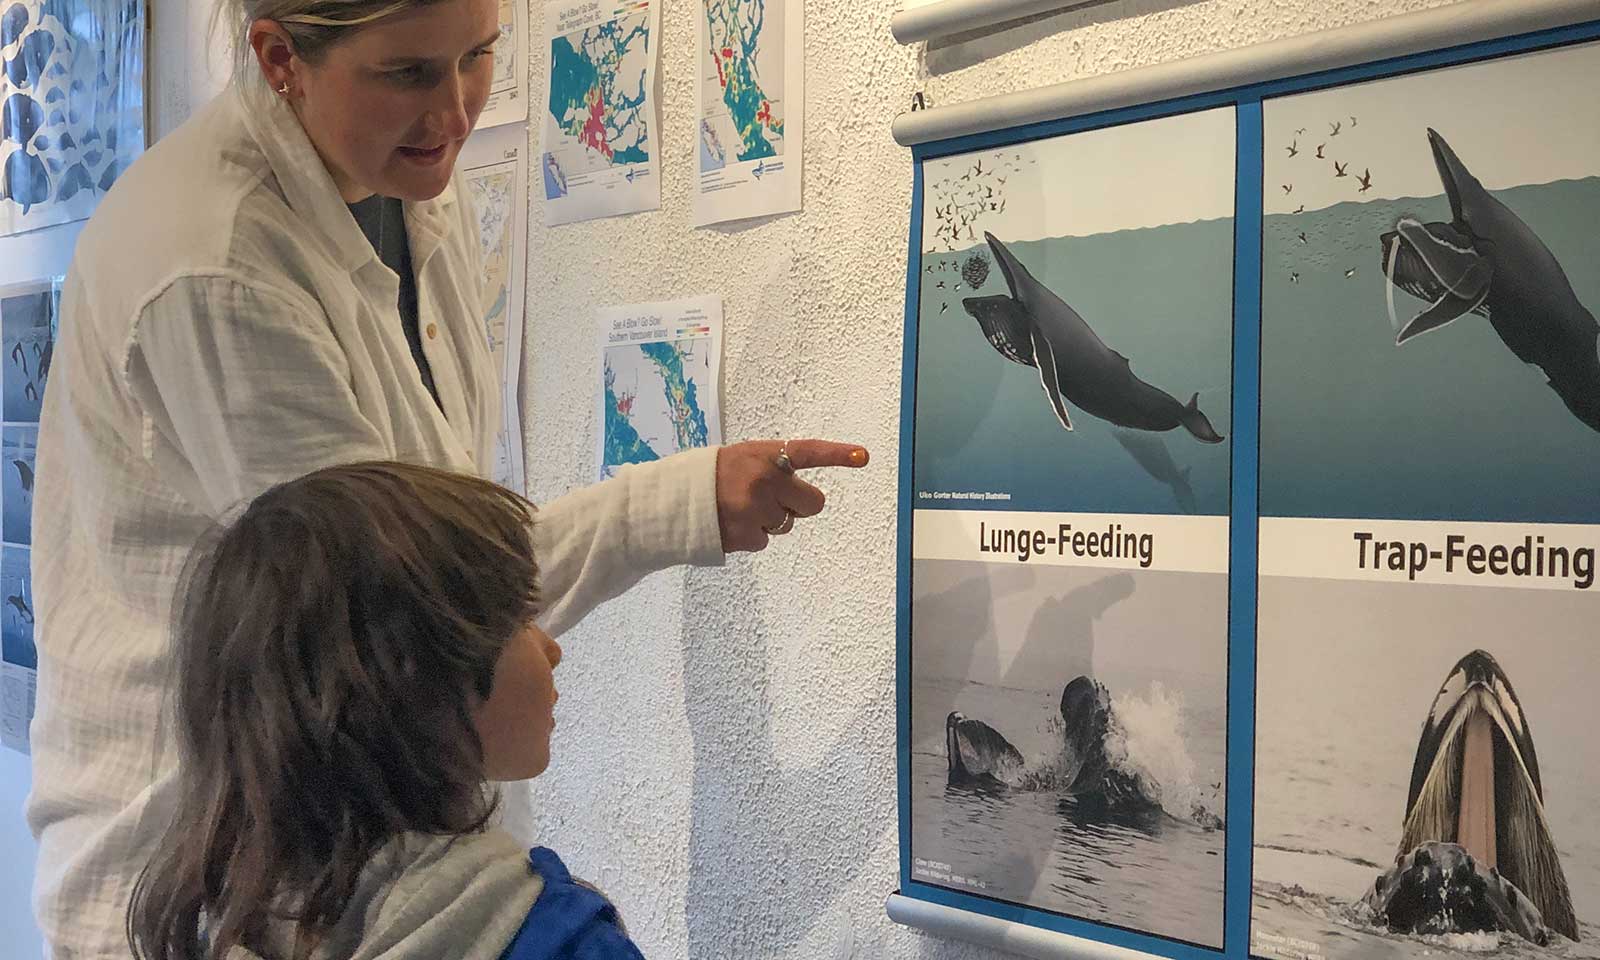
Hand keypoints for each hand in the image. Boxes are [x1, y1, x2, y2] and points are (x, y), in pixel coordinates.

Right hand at [716, 439, 869, 551]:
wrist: (672, 501)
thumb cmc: (711, 476)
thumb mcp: (742, 458)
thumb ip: (773, 468)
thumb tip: (799, 495)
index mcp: (765, 455)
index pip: (808, 452)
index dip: (838, 454)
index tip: (863, 456)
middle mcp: (766, 480)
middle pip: (813, 503)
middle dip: (798, 505)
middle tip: (772, 499)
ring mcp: (758, 510)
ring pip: (787, 524)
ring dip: (770, 520)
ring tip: (740, 509)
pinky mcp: (749, 536)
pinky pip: (765, 540)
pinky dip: (751, 535)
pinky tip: (730, 523)